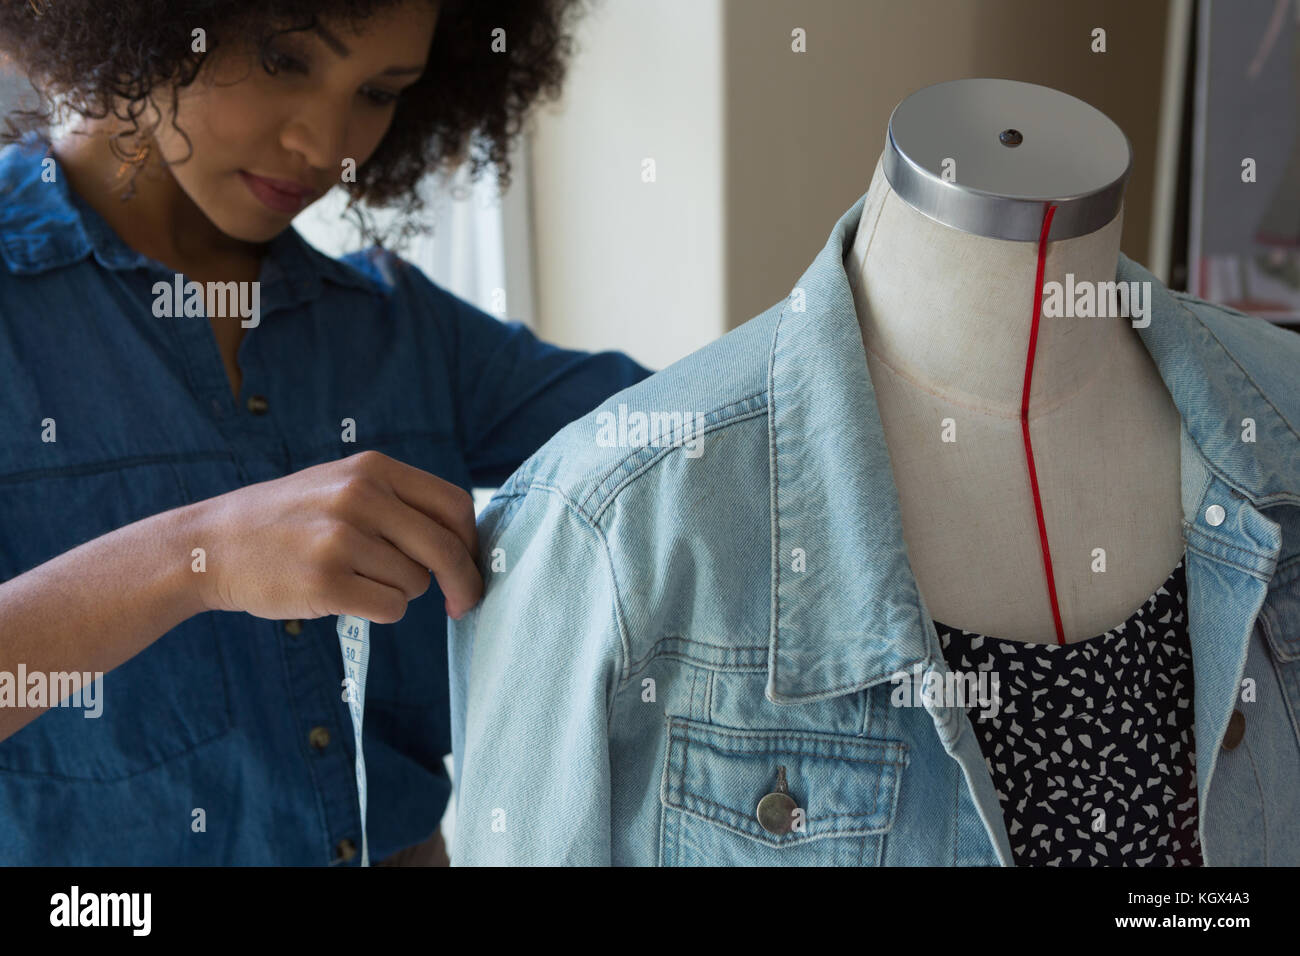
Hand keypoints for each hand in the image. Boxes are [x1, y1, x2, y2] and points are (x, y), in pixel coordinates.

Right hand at [188, 450, 481, 622]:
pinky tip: (347, 597)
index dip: (472, 541)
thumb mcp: (342, 485)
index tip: (473, 565)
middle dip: (464, 582)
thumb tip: (466, 540)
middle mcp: (360, 497)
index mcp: (372, 469)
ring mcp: (341, 539)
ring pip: (416, 584)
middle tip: (465, 604)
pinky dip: (380, 611)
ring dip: (400, 592)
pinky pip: (390, 609)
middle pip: (445, 548)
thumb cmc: (289, 520)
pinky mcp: (326, 582)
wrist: (211, 545)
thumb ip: (399, 502)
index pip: (454, 505)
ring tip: (357, 579)